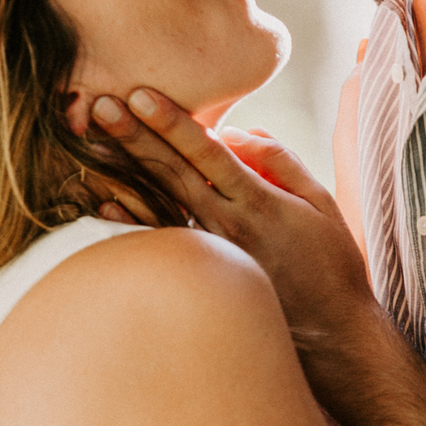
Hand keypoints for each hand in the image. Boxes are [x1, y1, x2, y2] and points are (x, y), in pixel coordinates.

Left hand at [90, 89, 374, 349]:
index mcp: (258, 202)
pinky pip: (162, 243)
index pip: (207, 153)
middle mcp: (227, 226)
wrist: (333, 331)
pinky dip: (132, 222)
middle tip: (100, 105)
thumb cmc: (330, 262)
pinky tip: (103, 204)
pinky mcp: (205, 275)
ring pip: (160, 204)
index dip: (172, 123)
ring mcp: (212, 253)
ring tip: (92, 143)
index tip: (141, 95)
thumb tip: (233, 132)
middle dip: (136, 136)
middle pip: (173, 173)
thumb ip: (279, 161)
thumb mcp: (320, 201)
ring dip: (125, 172)